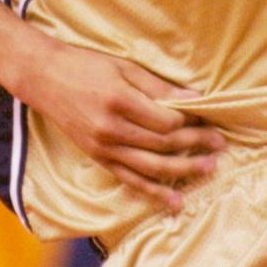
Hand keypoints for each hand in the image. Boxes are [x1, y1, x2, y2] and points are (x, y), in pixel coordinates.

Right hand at [18, 36, 225, 211]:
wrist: (46, 78)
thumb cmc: (87, 65)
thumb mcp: (124, 66)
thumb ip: (158, 86)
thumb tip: (193, 97)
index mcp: (119, 101)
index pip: (165, 120)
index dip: (191, 122)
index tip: (209, 118)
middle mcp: (111, 129)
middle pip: (162, 144)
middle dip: (195, 145)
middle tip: (220, 145)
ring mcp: (103, 148)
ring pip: (150, 166)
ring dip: (182, 170)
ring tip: (209, 169)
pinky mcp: (98, 158)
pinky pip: (130, 180)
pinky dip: (153, 192)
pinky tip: (175, 201)